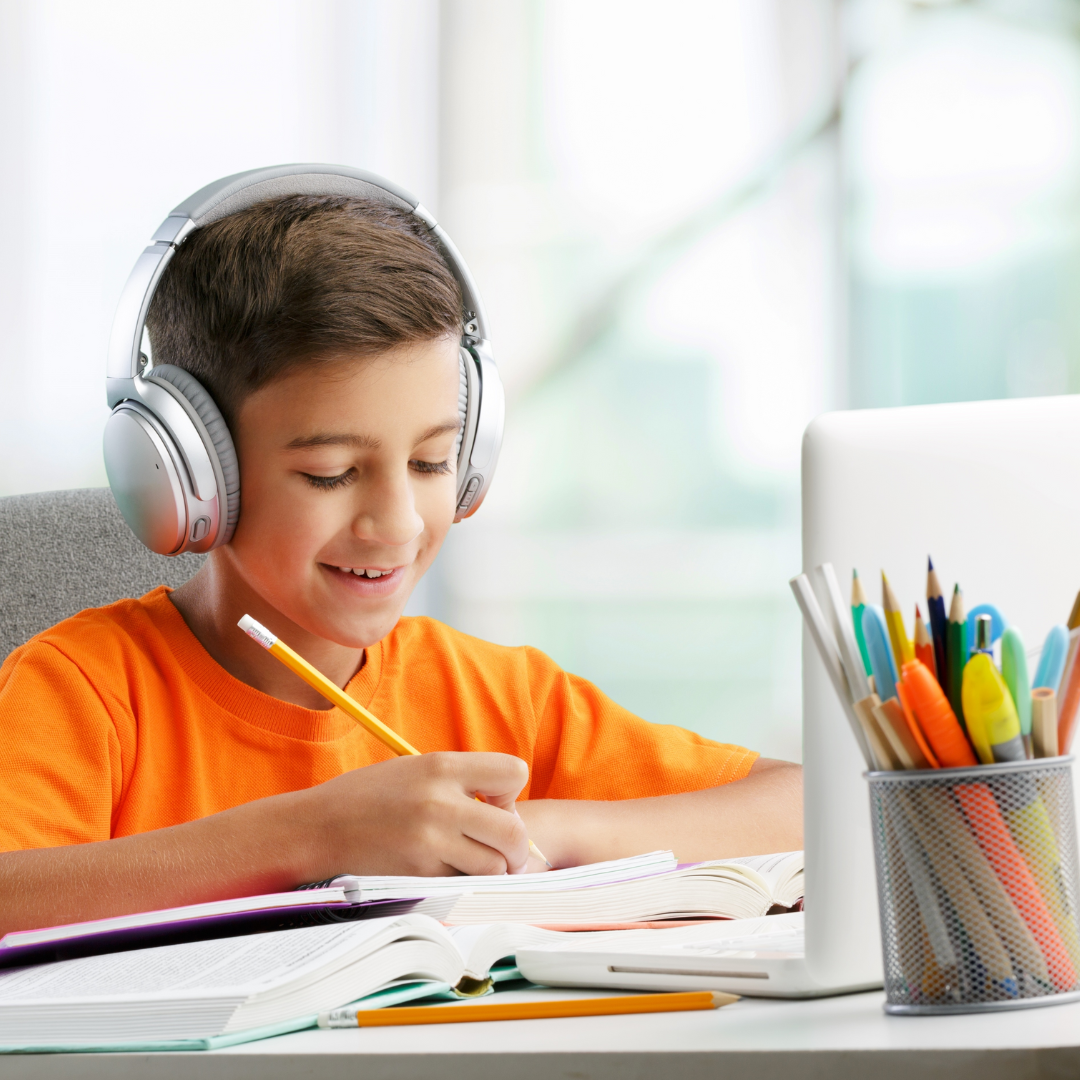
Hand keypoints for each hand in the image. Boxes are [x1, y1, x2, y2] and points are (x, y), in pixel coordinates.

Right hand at [301, 751, 530, 877]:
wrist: (320, 826)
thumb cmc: (372, 795)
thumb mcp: (418, 768)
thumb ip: (462, 780)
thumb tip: (508, 808)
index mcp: (442, 767)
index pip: (514, 773)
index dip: (511, 791)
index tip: (495, 802)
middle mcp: (440, 802)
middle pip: (513, 832)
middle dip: (518, 847)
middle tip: (506, 851)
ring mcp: (430, 841)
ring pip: (493, 866)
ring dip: (492, 868)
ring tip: (474, 861)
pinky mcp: (418, 874)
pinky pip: (462, 884)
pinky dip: (463, 882)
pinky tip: (445, 869)